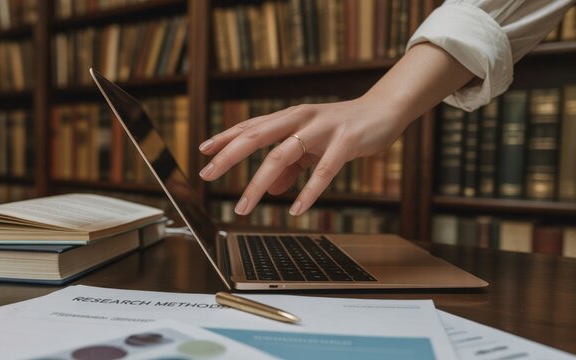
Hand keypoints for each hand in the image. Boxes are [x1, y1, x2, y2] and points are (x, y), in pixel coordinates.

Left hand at [198, 95, 409, 215]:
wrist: (383, 111)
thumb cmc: (343, 127)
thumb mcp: (312, 145)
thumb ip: (292, 165)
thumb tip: (272, 189)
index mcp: (290, 117)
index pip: (251, 126)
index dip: (226, 137)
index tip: (203, 152)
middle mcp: (300, 118)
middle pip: (257, 135)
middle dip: (230, 156)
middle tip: (208, 175)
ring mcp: (322, 129)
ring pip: (283, 155)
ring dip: (259, 183)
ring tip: (244, 207)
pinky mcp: (345, 141)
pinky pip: (324, 170)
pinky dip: (308, 191)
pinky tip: (296, 209)